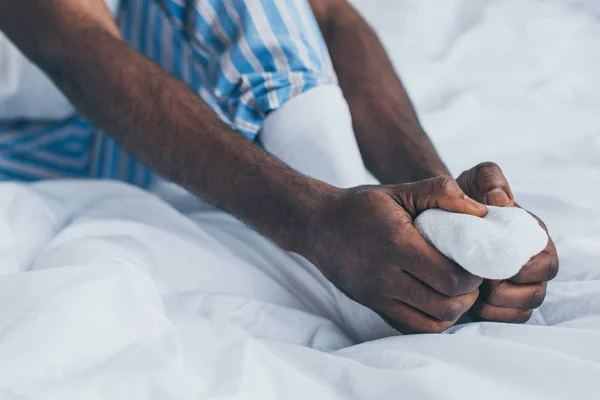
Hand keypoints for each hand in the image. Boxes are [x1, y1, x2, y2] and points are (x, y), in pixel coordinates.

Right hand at [302, 176, 487, 333]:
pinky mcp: (373, 306)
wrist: (318, 226)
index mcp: (395, 243)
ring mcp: (377, 295)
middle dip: (469, 292)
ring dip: (454, 308)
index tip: (477, 260)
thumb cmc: (361, 206)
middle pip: (445, 303)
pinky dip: (434, 319)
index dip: (474, 273)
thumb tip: (481, 212)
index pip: (450, 276)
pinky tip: (437, 299)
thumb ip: (441, 192)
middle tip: (472, 275)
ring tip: (458, 288)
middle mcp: (384, 276)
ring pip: (432, 322)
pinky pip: (413, 327)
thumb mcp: (399, 189)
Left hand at [457, 162, 558, 322]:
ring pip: (521, 311)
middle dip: (509, 292)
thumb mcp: (475, 179)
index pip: (546, 263)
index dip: (525, 269)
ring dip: (497, 306)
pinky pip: (505, 320)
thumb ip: (489, 179)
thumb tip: (499, 198)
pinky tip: (470, 304)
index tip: (496, 265)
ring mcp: (517, 287)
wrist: (443, 215)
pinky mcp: (500, 304)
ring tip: (473, 292)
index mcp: (532, 239)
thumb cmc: (466, 197)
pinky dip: (489, 316)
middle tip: (481, 281)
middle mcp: (531, 266)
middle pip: (536, 293)